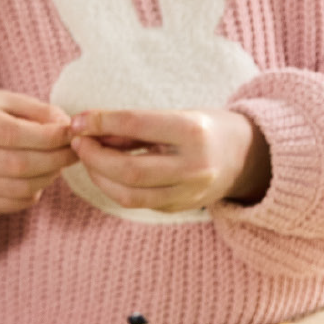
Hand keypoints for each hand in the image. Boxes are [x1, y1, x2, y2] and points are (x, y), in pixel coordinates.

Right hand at [0, 90, 77, 213]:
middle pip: (16, 164)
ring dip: (49, 176)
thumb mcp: (9, 102)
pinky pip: (15, 203)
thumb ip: (39, 111)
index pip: (11, 134)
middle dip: (54, 159)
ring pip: (19, 188)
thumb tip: (67, 128)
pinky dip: (36, 191)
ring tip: (60, 162)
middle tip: (74, 151)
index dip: (47, 137)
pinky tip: (41, 175)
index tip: (70, 134)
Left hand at [69, 108, 270, 213]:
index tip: (77, 120)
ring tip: (87, 158)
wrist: (246, 157)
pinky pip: (137, 202)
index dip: (100, 122)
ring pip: (129, 195)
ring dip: (99, 176)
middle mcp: (193, 167)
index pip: (136, 125)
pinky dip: (113, 188)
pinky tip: (104, 172)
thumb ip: (134, 126)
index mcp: (193, 132)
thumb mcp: (176, 115)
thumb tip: (88, 129)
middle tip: (77, 142)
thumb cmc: (205, 128)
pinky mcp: (179, 208)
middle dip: (94, 156)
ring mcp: (188, 193)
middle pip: (129, 169)